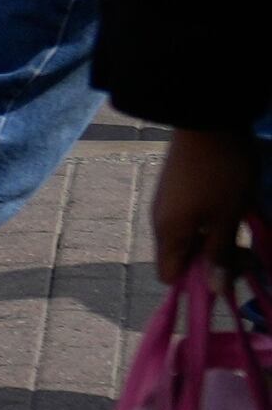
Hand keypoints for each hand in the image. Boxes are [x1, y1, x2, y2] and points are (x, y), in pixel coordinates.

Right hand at [150, 128, 261, 285]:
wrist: (207, 118)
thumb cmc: (221, 173)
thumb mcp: (227, 217)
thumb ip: (219, 254)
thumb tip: (215, 291)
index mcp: (169, 233)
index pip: (170, 276)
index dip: (198, 283)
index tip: (229, 274)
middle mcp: (161, 222)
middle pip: (182, 258)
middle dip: (213, 261)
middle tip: (248, 252)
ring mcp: (168, 203)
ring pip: (189, 238)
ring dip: (215, 241)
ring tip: (243, 229)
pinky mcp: (177, 189)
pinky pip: (190, 219)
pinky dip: (210, 224)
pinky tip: (232, 211)